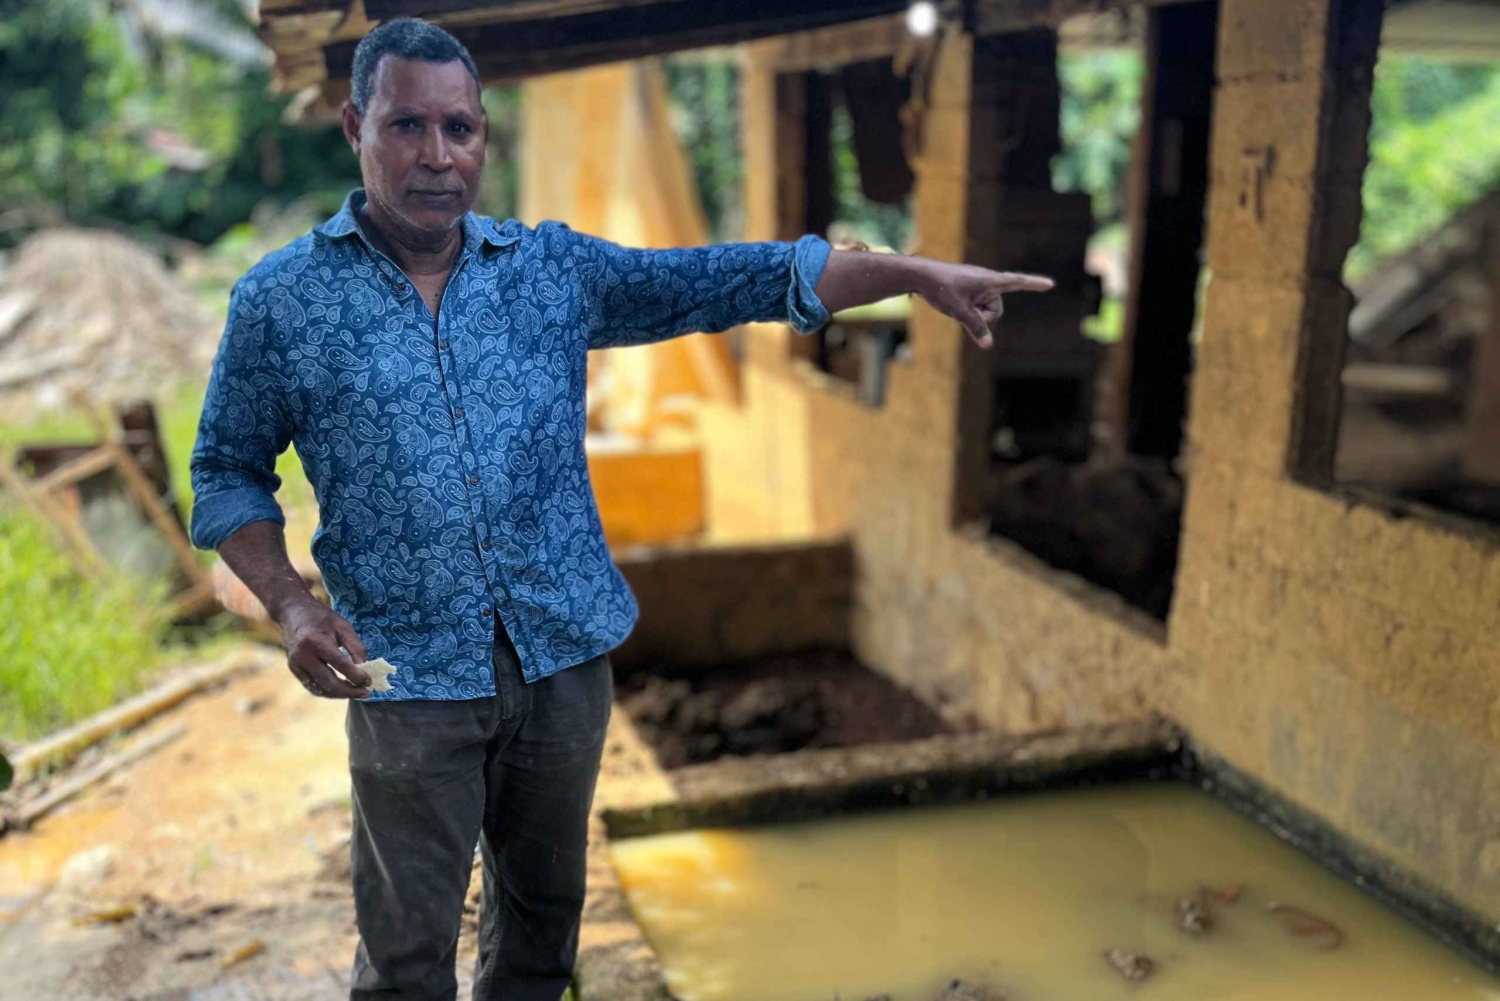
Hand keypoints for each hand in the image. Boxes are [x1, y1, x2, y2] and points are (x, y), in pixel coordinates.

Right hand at [276, 597, 371, 698]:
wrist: (292, 611)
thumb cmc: (322, 618)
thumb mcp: (343, 626)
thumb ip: (356, 647)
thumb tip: (366, 668)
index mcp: (316, 641)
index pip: (340, 665)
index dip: (356, 676)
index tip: (369, 681)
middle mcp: (303, 655)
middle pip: (328, 682)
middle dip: (349, 691)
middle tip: (366, 693)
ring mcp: (295, 664)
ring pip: (319, 689)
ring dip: (339, 694)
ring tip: (355, 692)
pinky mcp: (293, 669)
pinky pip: (311, 686)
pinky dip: (327, 691)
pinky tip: (341, 689)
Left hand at [917, 262, 1053, 347]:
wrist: (919, 274)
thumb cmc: (941, 288)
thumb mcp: (960, 311)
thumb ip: (976, 327)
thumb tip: (987, 344)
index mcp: (990, 280)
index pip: (1018, 282)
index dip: (1034, 284)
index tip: (1051, 284)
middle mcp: (987, 281)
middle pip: (995, 310)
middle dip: (982, 317)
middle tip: (961, 308)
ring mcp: (977, 285)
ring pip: (984, 311)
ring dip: (972, 313)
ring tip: (954, 303)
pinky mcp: (968, 289)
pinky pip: (975, 306)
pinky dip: (967, 310)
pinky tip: (953, 302)